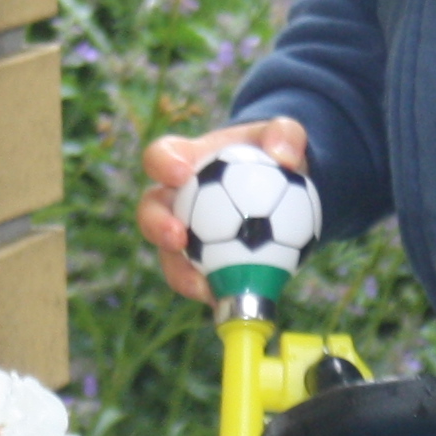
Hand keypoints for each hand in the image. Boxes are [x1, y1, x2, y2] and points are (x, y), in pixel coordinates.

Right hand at [139, 118, 310, 305]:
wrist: (279, 190)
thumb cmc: (270, 156)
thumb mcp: (281, 139)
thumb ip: (285, 136)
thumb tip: (285, 156)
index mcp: (184, 162)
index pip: (161, 158)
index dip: (162, 165)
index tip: (180, 174)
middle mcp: (174, 199)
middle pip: (150, 211)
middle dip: (156, 225)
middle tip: (177, 237)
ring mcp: (183, 235)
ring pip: (168, 256)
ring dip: (180, 272)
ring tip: (201, 286)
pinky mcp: (198, 264)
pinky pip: (198, 280)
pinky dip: (212, 290)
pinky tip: (227, 300)